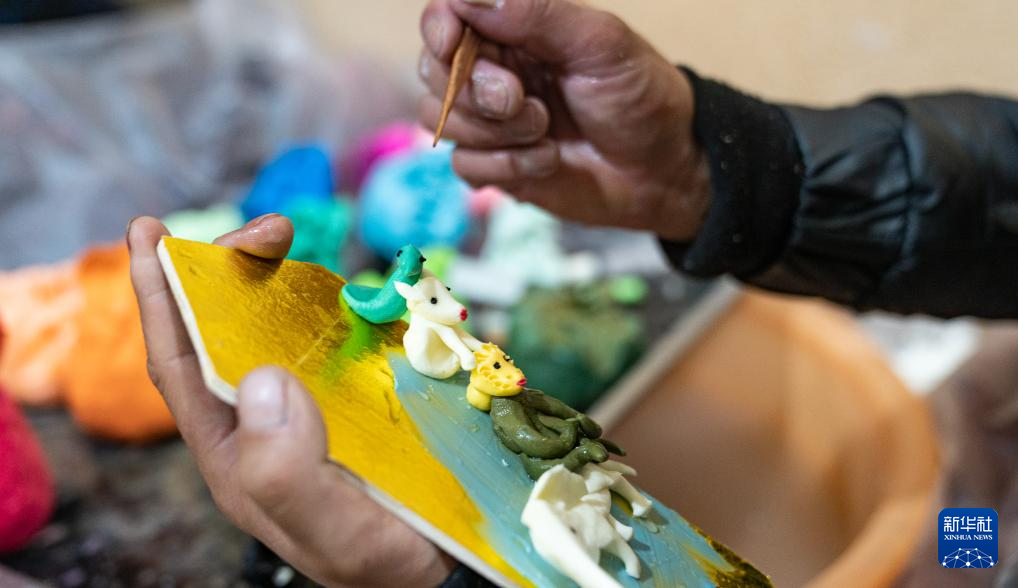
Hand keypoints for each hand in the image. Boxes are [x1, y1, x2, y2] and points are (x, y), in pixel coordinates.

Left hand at [127, 215, 453, 586]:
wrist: (434, 572)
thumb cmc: (379, 564)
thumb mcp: (331, 532)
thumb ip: (287, 470)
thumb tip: (261, 377)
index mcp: (238, 450)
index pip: (183, 365)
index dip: (160, 299)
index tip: (149, 235)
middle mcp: (264, 420)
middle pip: (227, 330)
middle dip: (231, 270)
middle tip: (271, 230)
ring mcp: (309, 403)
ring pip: (278, 324)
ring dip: (279, 275)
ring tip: (291, 239)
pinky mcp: (355, 394)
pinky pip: (335, 335)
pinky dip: (338, 300)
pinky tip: (347, 284)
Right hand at [419, 0, 710, 239]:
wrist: (663, 170)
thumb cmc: (640, 97)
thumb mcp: (599, 43)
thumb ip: (536, 12)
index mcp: (516, 30)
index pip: (447, 17)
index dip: (440, 29)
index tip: (451, 43)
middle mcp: (495, 71)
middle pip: (434, 71)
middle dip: (475, 90)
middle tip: (522, 100)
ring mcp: (492, 122)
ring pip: (443, 122)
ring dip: (495, 133)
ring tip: (547, 132)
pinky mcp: (496, 167)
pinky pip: (464, 165)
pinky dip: (505, 167)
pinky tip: (548, 162)